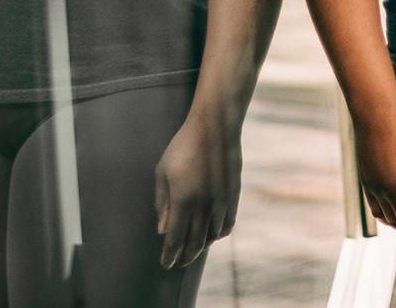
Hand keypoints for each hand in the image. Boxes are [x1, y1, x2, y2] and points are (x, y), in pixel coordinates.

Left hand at [154, 109, 242, 269]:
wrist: (215, 129)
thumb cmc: (183, 147)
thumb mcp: (163, 172)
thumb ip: (162, 203)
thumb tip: (163, 230)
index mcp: (183, 201)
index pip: (175, 238)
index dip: (170, 255)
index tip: (166, 265)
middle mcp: (203, 206)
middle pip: (194, 243)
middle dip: (185, 257)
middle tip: (178, 263)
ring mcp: (221, 203)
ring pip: (211, 237)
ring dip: (201, 247)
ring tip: (192, 251)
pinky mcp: (233, 197)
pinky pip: (227, 225)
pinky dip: (218, 235)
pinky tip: (211, 237)